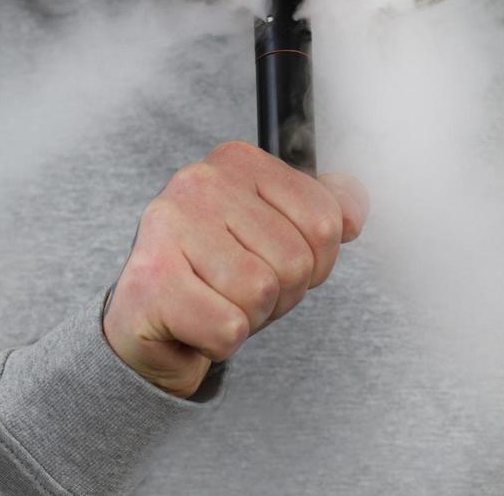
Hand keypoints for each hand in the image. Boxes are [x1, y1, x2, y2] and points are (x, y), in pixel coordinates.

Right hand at [102, 141, 369, 397]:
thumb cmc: (218, 276)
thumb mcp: (279, 233)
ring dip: (247, 318)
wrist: (148, 325)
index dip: (314, 262)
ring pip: (261, 292)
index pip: (325, 219)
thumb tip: (355, 212)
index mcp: (237, 161)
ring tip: (216, 304)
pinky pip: (228, 328)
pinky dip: (219, 342)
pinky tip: (192, 325)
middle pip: (295, 260)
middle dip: (279, 295)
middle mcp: (199, 182)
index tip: (273, 265)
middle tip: (238, 293)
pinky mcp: (150, 281)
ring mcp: (169, 227)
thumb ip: (324, 212)